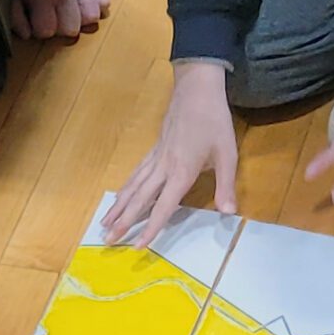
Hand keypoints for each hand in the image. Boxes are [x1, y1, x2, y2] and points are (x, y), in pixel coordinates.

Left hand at [9, 0, 110, 41]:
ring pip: (91, 18)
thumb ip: (17, 18)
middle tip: (60, 17)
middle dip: (64, 27)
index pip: (46, 31)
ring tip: (76, 11)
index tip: (42, 21)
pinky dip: (99, 6)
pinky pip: (105, 4)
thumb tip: (26, 35)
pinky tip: (87, 2)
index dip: (43, 30)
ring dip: (83, 18)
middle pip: (71, 30)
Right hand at [103, 61, 236, 247]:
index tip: (137, 245)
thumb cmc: (214, 121)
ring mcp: (155, 157)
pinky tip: (120, 194)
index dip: (151, 228)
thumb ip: (226, 185)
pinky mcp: (154, 148)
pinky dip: (125, 187)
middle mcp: (163, 167)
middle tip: (106, 239)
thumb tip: (229, 213)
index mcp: (181, 172)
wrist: (196, 89)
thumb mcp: (228, 154)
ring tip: (104, 222)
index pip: (163, 206)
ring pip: (133, 185)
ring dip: (118, 206)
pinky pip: (135, 172)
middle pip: (140, 199)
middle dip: (123, 221)